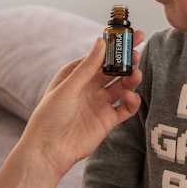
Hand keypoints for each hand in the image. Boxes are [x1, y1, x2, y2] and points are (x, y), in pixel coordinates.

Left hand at [21, 31, 144, 177]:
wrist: (49, 150)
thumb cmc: (49, 117)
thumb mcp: (68, 87)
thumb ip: (87, 66)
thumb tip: (101, 41)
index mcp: (76, 75)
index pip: (100, 56)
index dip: (115, 46)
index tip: (130, 36)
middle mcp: (90, 87)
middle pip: (114, 70)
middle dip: (127, 61)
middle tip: (137, 53)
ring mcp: (100, 103)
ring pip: (122, 86)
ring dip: (131, 79)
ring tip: (136, 75)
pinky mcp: (108, 120)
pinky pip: (126, 107)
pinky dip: (132, 101)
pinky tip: (130, 97)